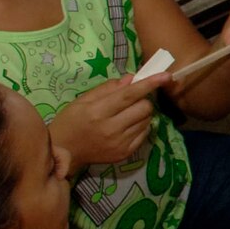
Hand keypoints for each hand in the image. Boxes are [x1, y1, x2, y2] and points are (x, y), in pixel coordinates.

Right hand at [50, 75, 165, 172]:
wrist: (64, 152)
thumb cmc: (70, 122)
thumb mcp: (82, 100)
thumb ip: (108, 88)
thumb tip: (132, 78)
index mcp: (98, 112)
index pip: (129, 95)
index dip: (149, 84)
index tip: (166, 75)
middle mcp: (111, 128)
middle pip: (144, 107)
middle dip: (143, 99)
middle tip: (132, 100)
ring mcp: (120, 143)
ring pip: (147, 120)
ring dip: (141, 113)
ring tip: (126, 114)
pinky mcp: (125, 153)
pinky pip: (144, 133)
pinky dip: (140, 126)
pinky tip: (126, 126)